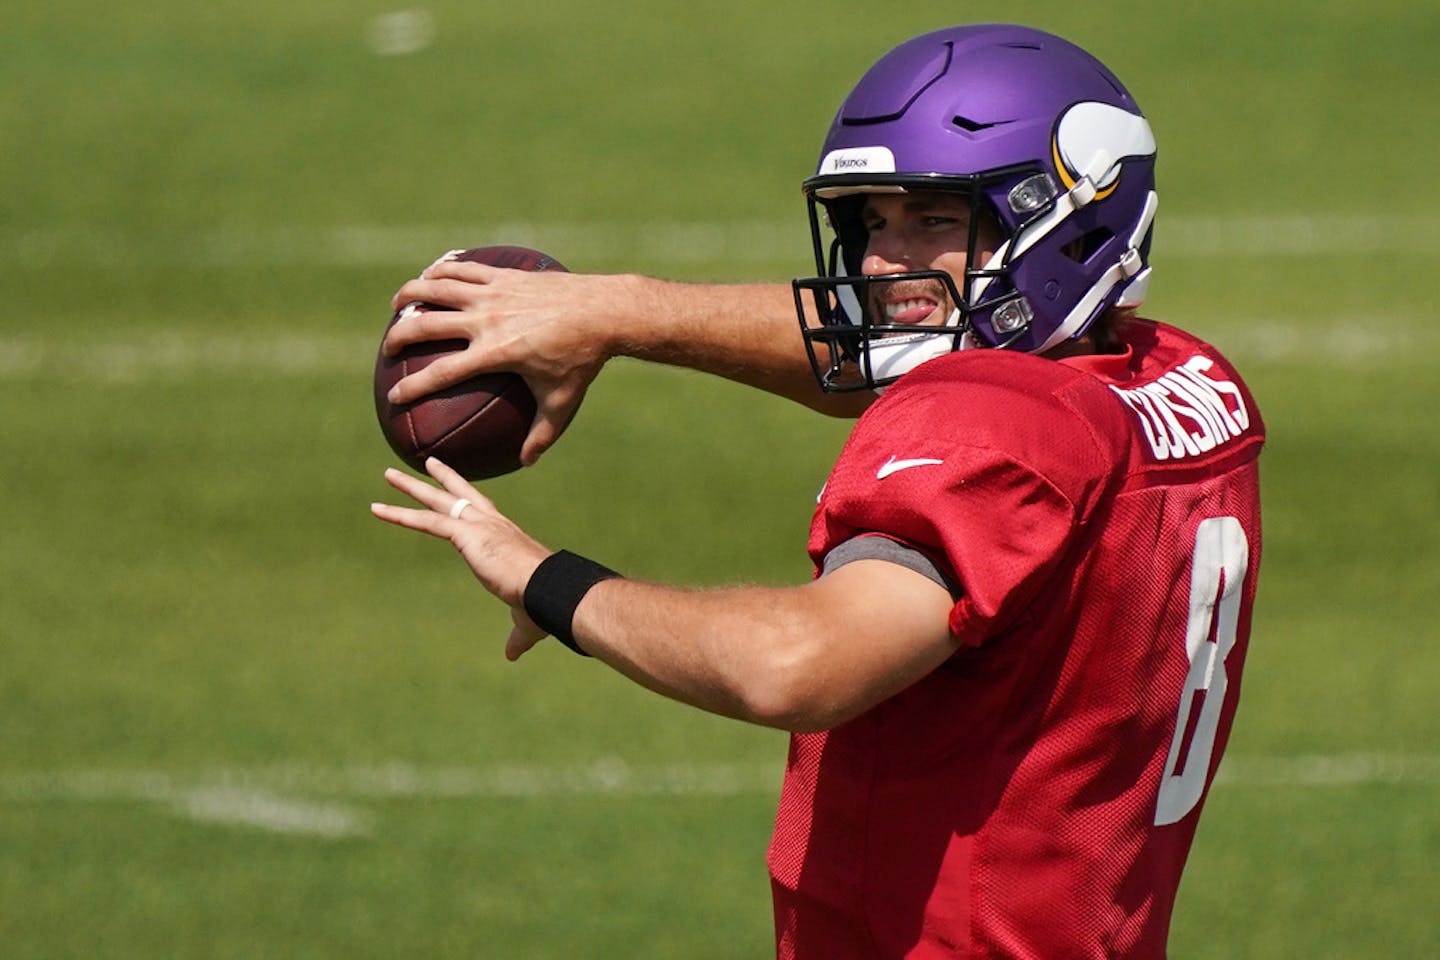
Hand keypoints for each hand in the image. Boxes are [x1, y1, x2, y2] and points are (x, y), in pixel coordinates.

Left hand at [370, 458, 553, 659]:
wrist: (550, 591)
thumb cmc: (544, 603)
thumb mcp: (526, 620)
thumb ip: (516, 635)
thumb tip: (512, 654)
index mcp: (507, 537)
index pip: (482, 513)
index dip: (468, 500)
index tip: (457, 489)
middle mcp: (493, 524)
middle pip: (460, 495)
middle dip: (441, 479)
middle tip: (425, 464)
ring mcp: (480, 526)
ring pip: (439, 501)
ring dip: (411, 488)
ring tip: (388, 475)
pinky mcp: (467, 535)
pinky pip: (427, 521)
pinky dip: (400, 515)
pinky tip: (377, 509)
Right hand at [384, 260, 622, 465]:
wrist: (603, 311)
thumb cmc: (582, 360)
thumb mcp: (562, 402)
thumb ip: (541, 434)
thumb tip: (526, 463)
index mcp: (495, 353)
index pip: (441, 372)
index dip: (412, 386)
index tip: (393, 398)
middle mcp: (487, 320)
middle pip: (427, 325)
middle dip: (399, 337)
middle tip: (388, 350)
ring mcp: (494, 293)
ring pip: (437, 287)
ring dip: (410, 294)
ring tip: (397, 305)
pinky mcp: (504, 274)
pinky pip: (463, 268)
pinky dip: (442, 270)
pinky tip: (432, 275)